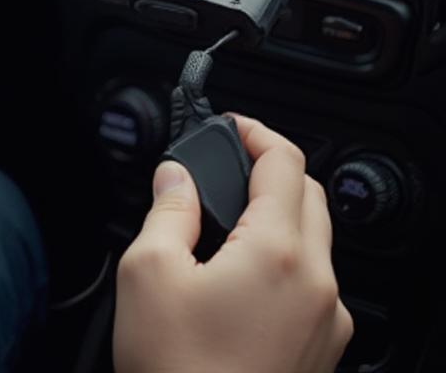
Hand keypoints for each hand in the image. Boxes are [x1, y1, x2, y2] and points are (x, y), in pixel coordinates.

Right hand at [114, 116, 351, 372]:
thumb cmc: (176, 370)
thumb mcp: (148, 272)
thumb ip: (168, 209)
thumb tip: (175, 176)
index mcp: (280, 253)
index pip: (286, 162)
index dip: (255, 132)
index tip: (230, 127)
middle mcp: (318, 285)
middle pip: (310, 195)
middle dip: (270, 169)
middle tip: (226, 166)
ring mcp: (328, 323)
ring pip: (316, 240)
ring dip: (278, 213)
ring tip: (225, 221)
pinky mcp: (322, 352)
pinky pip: (313, 282)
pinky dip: (284, 257)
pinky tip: (239, 272)